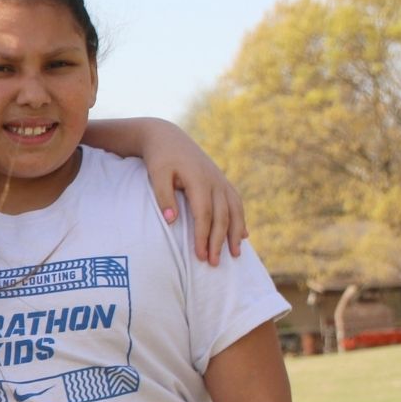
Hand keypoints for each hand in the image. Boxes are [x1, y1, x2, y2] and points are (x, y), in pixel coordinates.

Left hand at [139, 122, 246, 264]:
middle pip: (221, 216)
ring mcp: (221, 181)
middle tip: (215, 264)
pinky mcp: (222, 181)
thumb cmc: (160, 158)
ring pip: (234, 210)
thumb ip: (163, 196)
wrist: (168, 137)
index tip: (200, 256)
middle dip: (219, 241)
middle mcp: (215, 181)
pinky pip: (236, 203)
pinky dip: (240, 219)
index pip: (204, 215)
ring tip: (235, 254)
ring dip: (235, 233)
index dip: (203, 236)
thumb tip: (172, 221)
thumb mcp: (156, 174)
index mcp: (199, 180)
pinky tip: (243, 235)